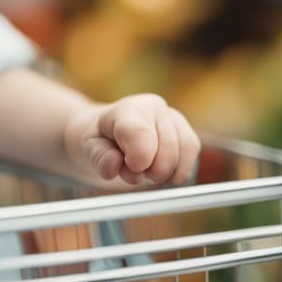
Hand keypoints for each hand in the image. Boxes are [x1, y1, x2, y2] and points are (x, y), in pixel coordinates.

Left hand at [63, 93, 199, 187]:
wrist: (110, 136)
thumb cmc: (99, 141)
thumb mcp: (88, 149)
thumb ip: (99, 157)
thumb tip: (114, 166)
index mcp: (128, 109)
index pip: (139, 132)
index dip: (137, 159)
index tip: (129, 169)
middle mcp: (154, 107)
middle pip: (166, 149)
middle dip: (150, 171)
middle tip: (133, 174)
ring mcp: (173, 118)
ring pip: (183, 151)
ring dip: (166, 173)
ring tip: (146, 172)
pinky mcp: (186, 131)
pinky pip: (193, 153)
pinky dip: (180, 170)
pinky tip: (163, 174)